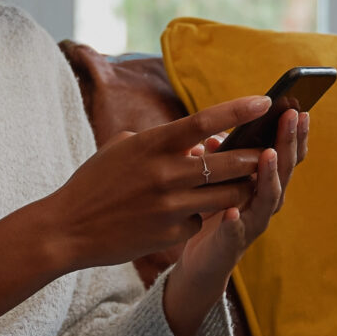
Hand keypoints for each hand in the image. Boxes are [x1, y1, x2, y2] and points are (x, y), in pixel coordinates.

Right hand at [0, 96, 272, 320]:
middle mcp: (165, 173)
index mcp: (152, 144)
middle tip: (269, 151)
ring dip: (241, 188)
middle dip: (254, 157)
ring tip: (247, 182)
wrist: (67, 229)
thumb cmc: (95, 183)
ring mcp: (170, 206)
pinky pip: (201, 220)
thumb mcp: (122, 150)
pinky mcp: (170, 234)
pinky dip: (200, 216)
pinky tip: (188, 215)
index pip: (204, 121)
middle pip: (228, 161)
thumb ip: (161, 143)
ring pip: (227, 195)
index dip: (238, 110)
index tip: (265, 101)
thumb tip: (198, 143)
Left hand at [164, 106, 309, 335]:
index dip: (294, 133)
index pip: (287, 155)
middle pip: (284, 170)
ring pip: (268, 198)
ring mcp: (252, 224)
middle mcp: (266, 202)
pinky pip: (234, 233)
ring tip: (269, 155)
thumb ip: (222, 160)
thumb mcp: (218, 179)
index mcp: (265, 183)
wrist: (203, 261)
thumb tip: (215, 137)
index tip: (299, 107)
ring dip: (270, 175)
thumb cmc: (214, 212)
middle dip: (289, 142)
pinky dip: (234, 223)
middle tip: (293, 116)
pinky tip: (230, 211)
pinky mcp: (232, 245)